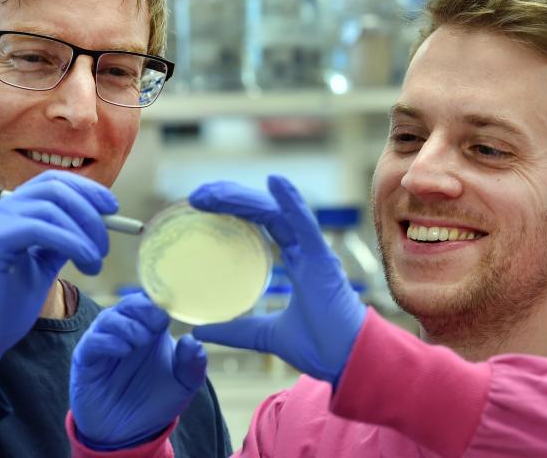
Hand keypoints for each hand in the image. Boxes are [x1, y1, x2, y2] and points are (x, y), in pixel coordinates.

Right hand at [0, 170, 116, 378]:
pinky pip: (41, 228)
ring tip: (95, 262)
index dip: (87, 189)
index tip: (113, 208)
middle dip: (91, 211)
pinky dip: (72, 242)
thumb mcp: (45, 264)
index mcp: (12, 211)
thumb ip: (65, 239)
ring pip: (51, 207)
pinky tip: (86, 262)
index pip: (53, 182)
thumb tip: (100, 223)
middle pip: (55, 188)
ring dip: (85, 233)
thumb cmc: (9, 304)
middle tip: (105, 245)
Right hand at [70, 292, 206, 450]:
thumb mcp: (184, 384)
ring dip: (129, 325)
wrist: (128, 433)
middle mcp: (126, 329)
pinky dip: (108, 341)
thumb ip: (192, 364)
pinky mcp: (85, 359)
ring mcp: (105, 342)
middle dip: (145, 309)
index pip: (153, 300)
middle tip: (158, 324)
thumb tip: (193, 340)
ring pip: (110, 317)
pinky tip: (124, 350)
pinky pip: (92, 341)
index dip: (162, 300)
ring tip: (142, 341)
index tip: (173, 310)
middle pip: (131, 303)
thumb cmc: (156, 400)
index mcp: (151, 327)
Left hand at [190, 175, 365, 385]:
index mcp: (295, 263)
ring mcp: (313, 253)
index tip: (201, 206)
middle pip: (263, 213)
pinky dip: (291, 201)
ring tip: (213, 191)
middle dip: (231, 200)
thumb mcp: (265, 335)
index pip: (260, 225)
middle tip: (197, 196)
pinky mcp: (323, 259)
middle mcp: (304, 252)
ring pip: (276, 214)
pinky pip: (304, 224)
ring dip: (244, 199)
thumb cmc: (319, 347)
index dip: (233, 211)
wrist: (348, 363)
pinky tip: (274, 182)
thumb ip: (236, 330)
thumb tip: (200, 331)